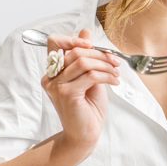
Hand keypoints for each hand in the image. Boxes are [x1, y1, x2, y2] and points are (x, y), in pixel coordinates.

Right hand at [41, 29, 119, 153]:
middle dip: (100, 53)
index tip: (91, 44)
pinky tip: (115, 81)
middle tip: (115, 61)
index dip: (73, 38)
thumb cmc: (88, 108)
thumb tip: (86, 31)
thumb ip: (86, 56)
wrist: (86, 134)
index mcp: (53, 71)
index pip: (54, 42)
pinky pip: (90, 75)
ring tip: (116, 72)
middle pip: (74, 51)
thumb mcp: (89, 76)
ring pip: (83, 61)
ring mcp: (56, 86)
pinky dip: (106, 75)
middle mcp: (50, 77)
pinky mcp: (66, 94)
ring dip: (105, 64)